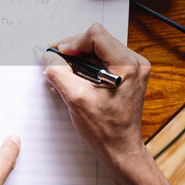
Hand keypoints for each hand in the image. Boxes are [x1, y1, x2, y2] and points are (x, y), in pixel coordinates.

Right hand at [42, 23, 149, 170]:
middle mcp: (134, 63)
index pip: (96, 36)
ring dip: (78, 60)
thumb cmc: (106, 130)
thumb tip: (49, 57)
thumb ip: (59, 73)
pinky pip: (102, 60)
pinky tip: (74, 80)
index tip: (58, 56)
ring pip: (97, 49)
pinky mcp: (127, 75)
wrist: (120, 148)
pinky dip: (86, 67)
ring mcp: (132, 68)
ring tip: (64, 75)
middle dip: (73, 51)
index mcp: (127, 65)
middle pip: (97, 40)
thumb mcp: (76, 98)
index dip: (72, 44)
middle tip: (56, 63)